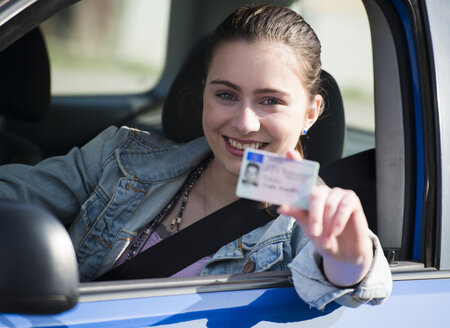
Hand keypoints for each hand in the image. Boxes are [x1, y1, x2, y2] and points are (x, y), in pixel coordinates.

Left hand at [278, 150, 372, 286]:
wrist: (343, 253)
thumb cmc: (323, 238)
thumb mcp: (307, 228)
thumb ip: (297, 214)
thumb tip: (281, 207)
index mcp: (309, 196)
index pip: (303, 176)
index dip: (296, 162)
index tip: (289, 153)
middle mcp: (323, 191)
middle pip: (315, 193)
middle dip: (314, 215)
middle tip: (313, 232)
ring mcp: (338, 194)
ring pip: (329, 202)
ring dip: (327, 223)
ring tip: (326, 238)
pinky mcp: (352, 200)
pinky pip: (344, 206)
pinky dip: (338, 221)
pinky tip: (336, 231)